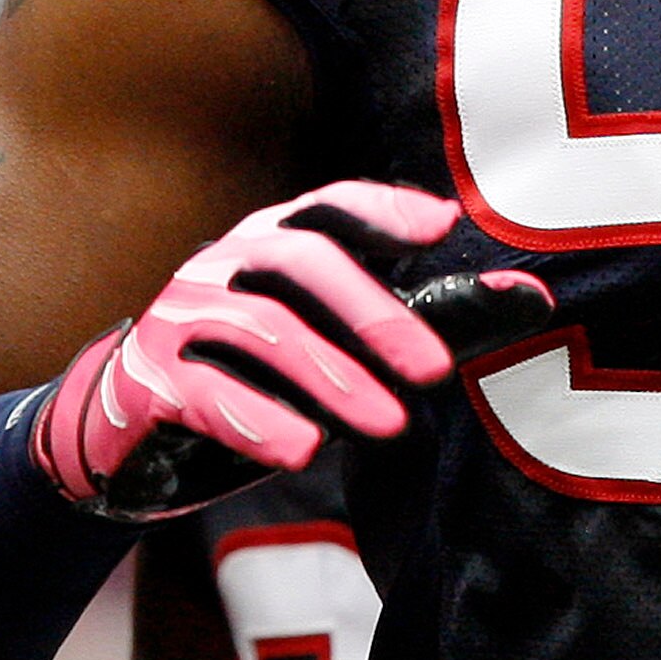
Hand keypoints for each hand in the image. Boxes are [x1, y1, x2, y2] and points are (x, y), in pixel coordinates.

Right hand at [28, 182, 550, 520]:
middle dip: (372, 315)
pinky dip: (258, 421)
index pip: (329, 208)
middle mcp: (224, 264)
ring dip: (330, 379)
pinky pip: (204, 392)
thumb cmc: (256, 377)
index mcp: (272, 241)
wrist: (127, 433)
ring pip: (261, 330)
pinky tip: (303, 451)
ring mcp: (179, 316)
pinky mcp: (148, 379)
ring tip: (387, 424)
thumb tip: (534, 298)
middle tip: (432, 370)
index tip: (443, 226)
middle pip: (301, 262)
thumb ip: (431, 321)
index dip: (383, 209)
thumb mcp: (340, 347)